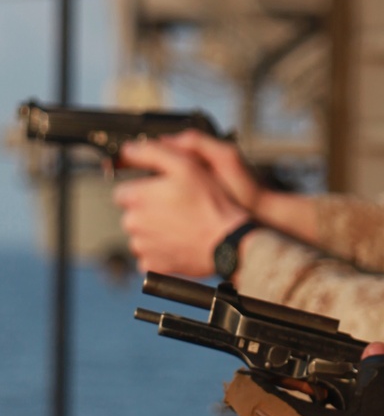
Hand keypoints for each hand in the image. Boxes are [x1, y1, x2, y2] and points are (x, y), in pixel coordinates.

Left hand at [114, 136, 251, 275]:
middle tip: (176, 210)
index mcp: (136, 197)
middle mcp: (133, 223)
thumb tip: (128, 150)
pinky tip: (178, 243)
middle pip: (132, 214)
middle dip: (148, 211)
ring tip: (180, 227)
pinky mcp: (154, 266)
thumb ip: (151, 153)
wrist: (228, 242)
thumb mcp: (184, 165)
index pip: (123, 192)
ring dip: (154, 231)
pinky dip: (160, 251)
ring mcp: (143, 247)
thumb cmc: (209, 204)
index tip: (162, 194)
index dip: (144, 191)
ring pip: (140, 235)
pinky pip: (149, 256)